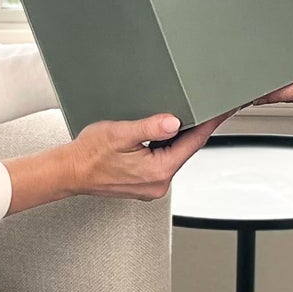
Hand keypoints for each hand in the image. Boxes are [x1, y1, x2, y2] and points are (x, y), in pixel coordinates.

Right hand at [64, 109, 235, 200]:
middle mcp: (159, 183)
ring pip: (174, 154)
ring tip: (171, 118)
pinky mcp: (145, 183)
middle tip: (200, 106)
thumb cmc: (89, 155)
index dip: (209, 123)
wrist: (69, 172)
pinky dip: (164, 146)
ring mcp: (152, 185)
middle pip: (186, 149)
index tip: (223, 110)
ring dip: (175, 137)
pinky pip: (163, 160)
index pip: (193, 142)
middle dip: (192, 127)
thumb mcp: (121, 133)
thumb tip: (174, 121)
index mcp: (158, 171)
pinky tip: (157, 134)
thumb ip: (150, 127)